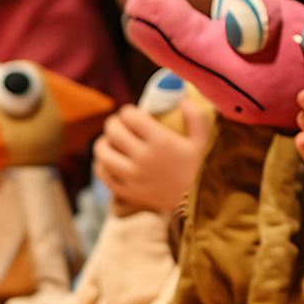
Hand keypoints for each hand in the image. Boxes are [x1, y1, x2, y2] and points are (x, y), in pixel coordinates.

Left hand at [93, 99, 209, 211]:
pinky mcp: (127, 191)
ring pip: (103, 153)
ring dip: (103, 142)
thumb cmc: (200, 168)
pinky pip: (104, 175)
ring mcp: (133, 175)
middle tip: (119, 123)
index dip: (128, 111)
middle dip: (114, 122)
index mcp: (160, 141)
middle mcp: (143, 156)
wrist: (197, 203)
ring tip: (109, 141)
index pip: (130, 116)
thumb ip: (196, 117)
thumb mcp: (202, 141)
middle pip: (113, 131)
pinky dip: (101, 165)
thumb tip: (184, 99)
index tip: (132, 113)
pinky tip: (108, 161)